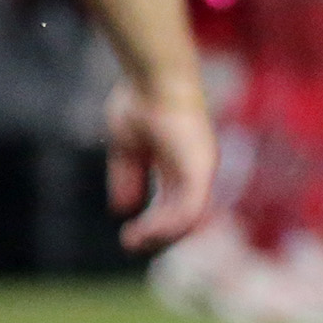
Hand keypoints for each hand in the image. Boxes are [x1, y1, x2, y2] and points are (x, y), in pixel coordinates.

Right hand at [106, 78, 216, 251]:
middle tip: (130, 244)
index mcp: (181, 163)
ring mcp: (201, 169)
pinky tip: (145, 230)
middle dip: (156, 236)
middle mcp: (196, 169)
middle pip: (183, 217)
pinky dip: (167, 225)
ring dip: (159, 235)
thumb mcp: (127, 149)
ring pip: (187, 218)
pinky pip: (189, 209)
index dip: (154, 225)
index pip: (174, 205)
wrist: (151, 78)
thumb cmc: (139, 101)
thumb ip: (127, 177)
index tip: (130, 236)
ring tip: (132, 241)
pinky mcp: (200, 169)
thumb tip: (122, 209)